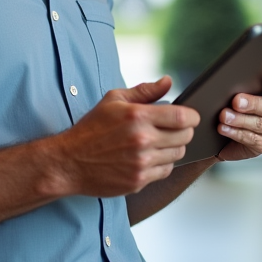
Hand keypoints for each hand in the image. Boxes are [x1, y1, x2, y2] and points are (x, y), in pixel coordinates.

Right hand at [50, 76, 198, 196]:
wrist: (69, 162)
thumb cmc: (91, 128)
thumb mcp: (114, 101)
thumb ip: (145, 90)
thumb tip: (168, 81)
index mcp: (137, 117)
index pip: (183, 117)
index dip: (192, 116)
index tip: (191, 116)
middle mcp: (142, 140)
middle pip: (185, 137)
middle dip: (185, 131)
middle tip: (175, 129)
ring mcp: (141, 163)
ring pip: (177, 154)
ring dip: (173, 147)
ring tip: (160, 142)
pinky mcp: (138, 181)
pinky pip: (165, 171)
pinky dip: (162, 163)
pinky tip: (150, 157)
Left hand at [215, 74, 261, 161]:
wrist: (230, 137)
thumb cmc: (241, 108)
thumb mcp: (246, 96)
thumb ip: (247, 88)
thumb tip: (233, 85)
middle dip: (253, 104)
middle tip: (236, 101)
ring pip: (258, 124)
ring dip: (239, 119)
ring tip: (224, 115)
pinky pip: (249, 138)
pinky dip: (234, 132)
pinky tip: (223, 128)